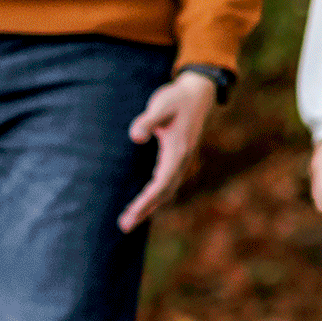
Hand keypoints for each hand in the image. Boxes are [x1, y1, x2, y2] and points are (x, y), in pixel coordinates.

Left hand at [120, 70, 217, 232]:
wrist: (197, 93)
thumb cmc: (176, 99)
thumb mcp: (161, 106)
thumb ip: (147, 122)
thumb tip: (135, 136)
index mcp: (178, 152)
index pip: (160, 184)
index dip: (146, 201)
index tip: (131, 214)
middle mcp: (182, 160)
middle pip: (163, 193)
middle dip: (145, 210)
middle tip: (124, 226)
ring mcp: (182, 161)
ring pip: (166, 191)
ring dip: (149, 206)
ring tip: (129, 220)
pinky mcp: (178, 158)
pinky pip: (166, 183)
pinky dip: (154, 196)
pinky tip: (142, 203)